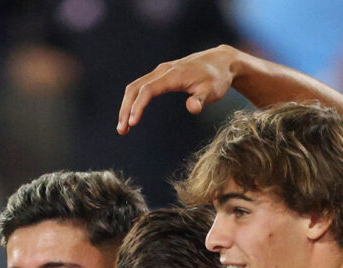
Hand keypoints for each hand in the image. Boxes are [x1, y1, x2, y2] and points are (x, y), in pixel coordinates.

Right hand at [117, 45, 239, 133]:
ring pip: (135, 87)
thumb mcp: (213, 91)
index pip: (148, 90)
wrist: (221, 61)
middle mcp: (163, 71)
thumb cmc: (217, 78)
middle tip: (122, 130)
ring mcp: (161, 72)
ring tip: (124, 128)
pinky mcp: (161, 75)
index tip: (133, 123)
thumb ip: (201, 100)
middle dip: (126, 109)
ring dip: (126, 106)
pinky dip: (133, 101)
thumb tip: (192, 108)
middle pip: (135, 88)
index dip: (138, 106)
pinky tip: (132, 115)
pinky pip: (141, 87)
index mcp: (173, 75)